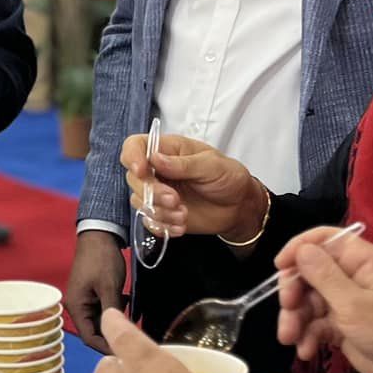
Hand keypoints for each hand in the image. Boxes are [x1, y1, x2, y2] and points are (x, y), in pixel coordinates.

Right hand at [64, 231, 125, 351]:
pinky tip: (127, 303)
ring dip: (115, 321)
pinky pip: (102, 310)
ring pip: (100, 321)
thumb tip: (120, 333)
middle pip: (94, 331)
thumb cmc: (102, 260)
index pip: (89, 338)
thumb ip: (113, 312)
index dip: (106, 347)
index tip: (126, 352)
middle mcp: (77, 307)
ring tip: (132, 319)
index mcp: (77, 307)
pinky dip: (115, 310)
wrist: (98, 234)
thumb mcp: (110, 287)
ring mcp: (84, 300)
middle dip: (113, 335)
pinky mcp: (92, 294)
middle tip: (134, 337)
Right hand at [122, 132, 266, 239]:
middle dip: (151, 192)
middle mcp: (158, 170)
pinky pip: (149, 221)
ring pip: (139, 201)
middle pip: (134, 177)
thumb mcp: (212, 165)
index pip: (136, 146)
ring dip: (159, 211)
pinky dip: (163, 226)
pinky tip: (181, 225)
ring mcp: (158, 193)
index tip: (142, 170)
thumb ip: (184, 164)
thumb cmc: (228, 177)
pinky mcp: (162, 213)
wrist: (239, 206)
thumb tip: (155, 158)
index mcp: (168, 150)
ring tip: (183, 214)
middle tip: (175, 200)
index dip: (132, 156)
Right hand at [275, 227, 372, 372]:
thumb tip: (301, 250)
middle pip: (309, 272)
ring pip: (307, 301)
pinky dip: (307, 336)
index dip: (299, 248)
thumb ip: (324, 276)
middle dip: (294, 292)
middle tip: (287, 309)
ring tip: (290, 339)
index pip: (324, 239)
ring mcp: (344, 300)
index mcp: (360, 260)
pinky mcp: (340, 324)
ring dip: (296, 320)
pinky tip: (306, 352)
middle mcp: (350, 275)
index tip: (280, 267)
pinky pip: (314, 323)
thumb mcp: (354, 304)